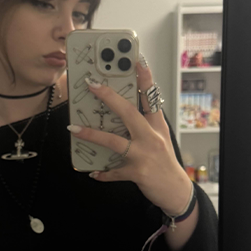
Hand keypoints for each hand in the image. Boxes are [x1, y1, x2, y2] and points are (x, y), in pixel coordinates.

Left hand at [66, 56, 193, 215]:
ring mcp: (144, 155)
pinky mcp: (137, 173)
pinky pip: (114, 171)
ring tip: (74, 129)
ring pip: (114, 142)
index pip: (150, 97)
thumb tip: (120, 110)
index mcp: (157, 126)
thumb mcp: (159, 138)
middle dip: (109, 98)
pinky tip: (93, 172)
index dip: (144, 77)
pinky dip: (103, 173)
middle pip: (129, 113)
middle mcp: (151, 137)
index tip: (135, 60)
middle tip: (92, 85)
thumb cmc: (164, 162)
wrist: (176, 190)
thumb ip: (144, 124)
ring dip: (92, 135)